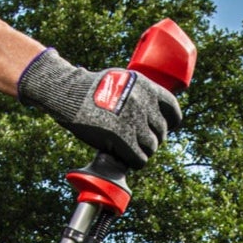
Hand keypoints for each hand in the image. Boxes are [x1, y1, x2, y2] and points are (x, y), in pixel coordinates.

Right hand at [17, 48, 182, 169]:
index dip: (170, 122)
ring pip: (151, 147)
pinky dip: (135, 162)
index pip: (172, 109)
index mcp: (147, 86)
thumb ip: (138, 93)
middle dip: (151, 139)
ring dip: (142, 152)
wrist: (69, 94)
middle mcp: (144, 103)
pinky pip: (139, 159)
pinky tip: (127, 160)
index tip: (164, 129)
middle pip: (161, 132)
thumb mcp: (121, 80)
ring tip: (130, 150)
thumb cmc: (90, 88)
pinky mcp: (122, 138)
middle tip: (138, 142)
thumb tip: (151, 110)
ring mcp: (134, 121)